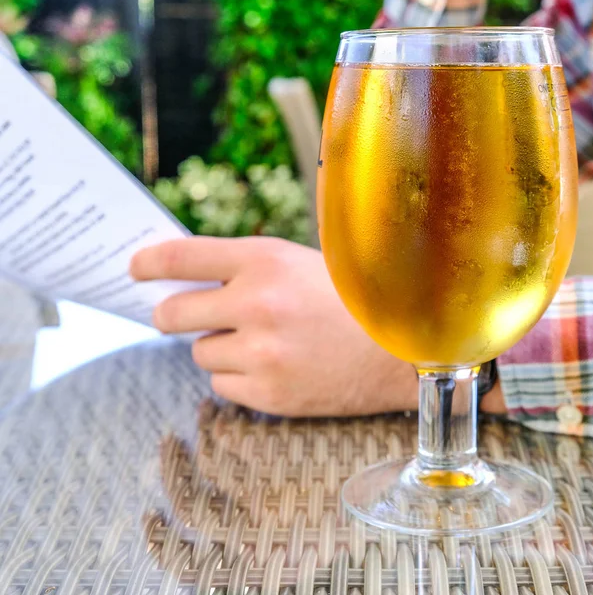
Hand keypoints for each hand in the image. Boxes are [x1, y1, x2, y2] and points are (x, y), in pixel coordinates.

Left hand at [130, 236, 418, 416]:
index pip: (183, 256)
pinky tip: (273, 367)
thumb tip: (184, 280)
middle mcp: (258, 304)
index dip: (149, 263)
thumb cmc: (350, 300)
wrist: (400, 350)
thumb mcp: (299, 264)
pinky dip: (237, 376)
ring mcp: (262, 353)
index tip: (134, 269)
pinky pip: (222, 385)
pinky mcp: (269, 394)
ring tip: (262, 342)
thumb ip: (245, 269)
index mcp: (265, 260)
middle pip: (172, 313)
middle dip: (170, 315)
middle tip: (175, 316)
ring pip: (199, 353)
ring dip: (218, 347)